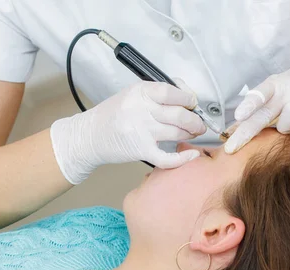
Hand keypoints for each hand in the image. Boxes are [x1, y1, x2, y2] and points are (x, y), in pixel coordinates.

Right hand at [50, 80, 205, 183]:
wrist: (90, 136)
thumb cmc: (113, 115)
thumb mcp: (131, 95)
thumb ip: (157, 93)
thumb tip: (186, 93)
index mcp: (140, 92)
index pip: (172, 92)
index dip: (188, 99)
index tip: (193, 104)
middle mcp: (141, 110)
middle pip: (179, 115)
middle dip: (195, 121)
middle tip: (199, 124)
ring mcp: (141, 132)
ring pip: (177, 133)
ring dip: (190, 134)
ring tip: (192, 134)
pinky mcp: (141, 151)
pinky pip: (168, 157)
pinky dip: (183, 158)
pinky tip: (192, 155)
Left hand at [224, 52, 289, 153]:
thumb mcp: (274, 89)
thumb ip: (254, 109)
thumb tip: (228, 131)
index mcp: (275, 84)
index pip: (260, 94)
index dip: (249, 105)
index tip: (238, 116)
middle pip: (265, 115)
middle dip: (246, 133)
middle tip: (231, 148)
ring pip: (286, 124)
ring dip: (284, 128)